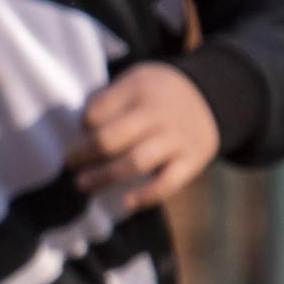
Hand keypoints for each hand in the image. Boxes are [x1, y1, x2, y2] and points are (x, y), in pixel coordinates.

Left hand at [74, 62, 221, 218]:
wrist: (213, 95)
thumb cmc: (157, 94)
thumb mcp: (134, 81)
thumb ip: (108, 99)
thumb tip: (79, 129)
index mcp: (138, 88)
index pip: (96, 112)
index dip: (82, 126)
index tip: (78, 135)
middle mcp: (158, 112)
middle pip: (110, 139)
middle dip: (83, 155)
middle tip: (70, 163)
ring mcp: (176, 137)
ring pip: (135, 162)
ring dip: (104, 177)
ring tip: (83, 184)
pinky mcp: (193, 159)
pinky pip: (167, 183)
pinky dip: (146, 196)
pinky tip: (125, 202)